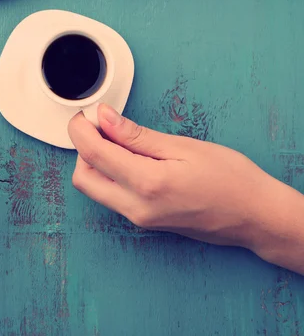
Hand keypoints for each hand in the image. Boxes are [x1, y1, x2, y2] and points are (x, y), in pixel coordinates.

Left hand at [69, 104, 303, 271]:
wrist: (256, 217)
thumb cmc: (231, 180)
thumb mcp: (184, 147)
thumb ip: (137, 135)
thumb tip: (105, 118)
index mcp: (147, 184)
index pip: (93, 154)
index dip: (81, 129)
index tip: (83, 114)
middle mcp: (137, 207)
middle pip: (83, 177)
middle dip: (82, 148)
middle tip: (98, 125)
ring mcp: (139, 219)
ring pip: (95, 189)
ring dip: (95, 162)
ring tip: (118, 138)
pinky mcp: (143, 221)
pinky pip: (111, 196)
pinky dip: (109, 174)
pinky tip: (128, 157)